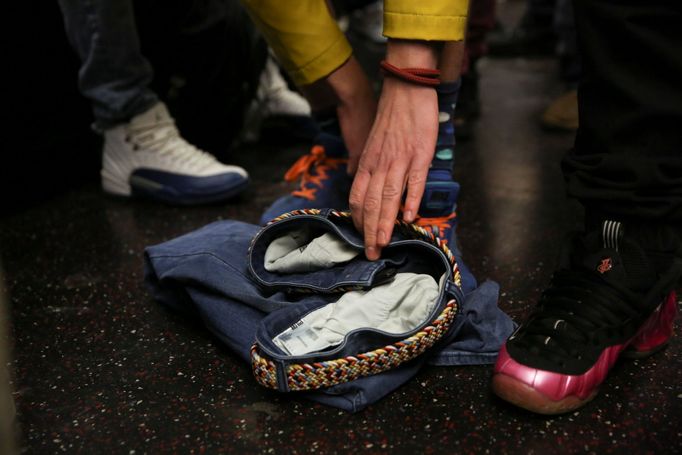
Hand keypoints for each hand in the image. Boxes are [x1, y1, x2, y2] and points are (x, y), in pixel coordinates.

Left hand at [349, 76, 437, 259]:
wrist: (406, 90)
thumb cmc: (391, 119)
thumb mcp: (373, 145)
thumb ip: (370, 168)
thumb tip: (365, 189)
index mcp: (368, 164)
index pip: (358, 199)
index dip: (359, 222)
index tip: (361, 240)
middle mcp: (380, 165)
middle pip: (371, 204)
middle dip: (370, 232)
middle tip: (370, 253)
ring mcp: (399, 161)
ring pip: (388, 198)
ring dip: (385, 224)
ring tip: (384, 244)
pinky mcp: (419, 155)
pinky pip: (414, 181)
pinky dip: (411, 201)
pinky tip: (409, 218)